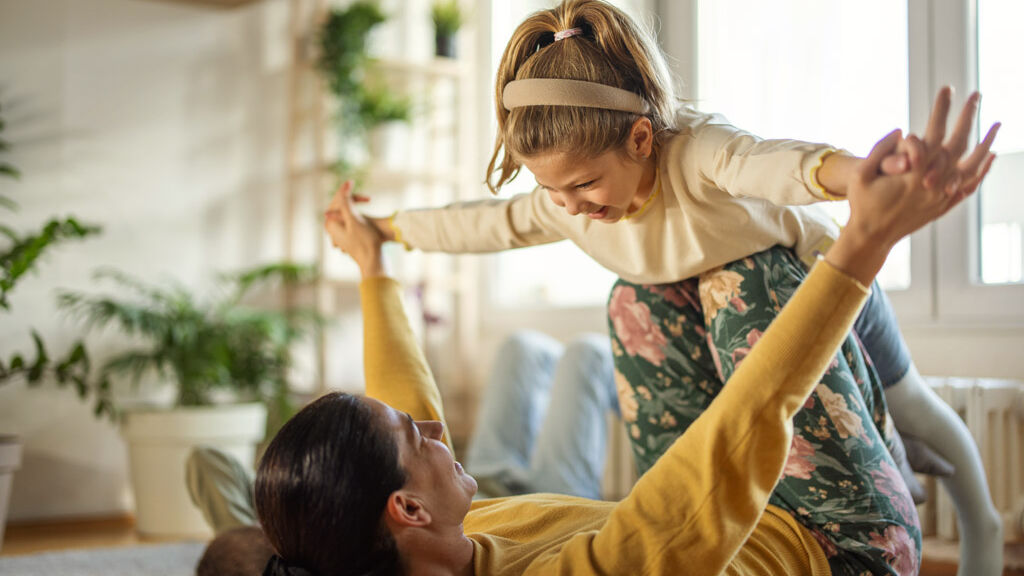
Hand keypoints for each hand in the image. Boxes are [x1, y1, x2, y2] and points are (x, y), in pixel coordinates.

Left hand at [324, 181, 387, 277]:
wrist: (374, 261)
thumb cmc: (365, 241)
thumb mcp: (355, 219)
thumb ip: (347, 202)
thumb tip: (344, 186)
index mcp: (330, 224)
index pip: (336, 201)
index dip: (345, 191)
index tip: (353, 182)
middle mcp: (332, 229)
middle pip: (340, 207)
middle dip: (353, 200)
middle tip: (368, 198)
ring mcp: (340, 234)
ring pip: (346, 213)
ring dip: (357, 207)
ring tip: (367, 205)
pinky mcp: (348, 237)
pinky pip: (351, 220)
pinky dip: (359, 215)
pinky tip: (367, 217)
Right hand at [828, 89, 997, 285]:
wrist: (871, 237)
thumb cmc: (862, 204)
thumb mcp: (860, 175)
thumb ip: (879, 150)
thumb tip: (901, 130)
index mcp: (913, 172)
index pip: (934, 132)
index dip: (941, 109)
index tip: (947, 89)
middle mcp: (933, 183)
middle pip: (959, 143)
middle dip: (968, 116)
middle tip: (976, 95)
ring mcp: (941, 196)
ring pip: (972, 165)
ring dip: (986, 143)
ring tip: (996, 124)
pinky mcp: (943, 206)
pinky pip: (970, 186)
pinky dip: (982, 171)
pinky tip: (990, 158)